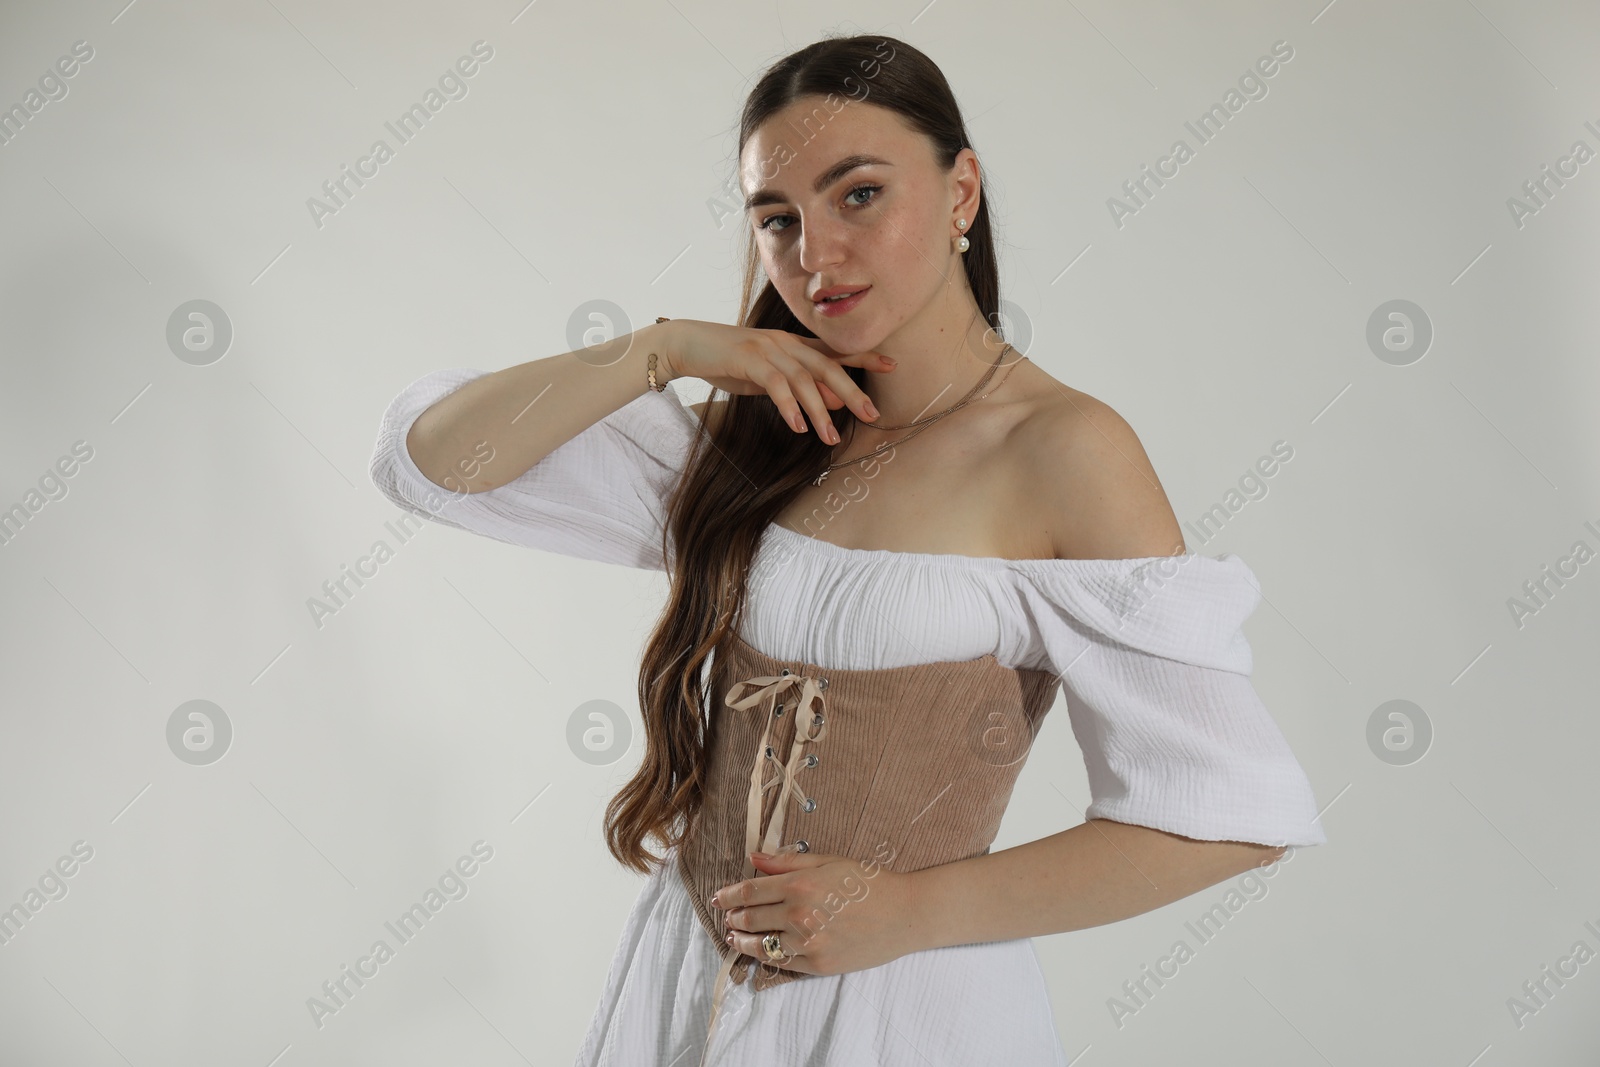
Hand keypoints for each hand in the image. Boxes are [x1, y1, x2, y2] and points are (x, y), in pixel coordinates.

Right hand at [652, 319, 895, 443]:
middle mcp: (785, 343)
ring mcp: (767, 349)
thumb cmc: (728, 362)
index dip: (863, 357)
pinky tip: (798, 427)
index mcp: (792, 345)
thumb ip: (798, 388)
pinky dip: (789, 406)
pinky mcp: (747, 358)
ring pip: (804, 379)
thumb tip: (833, 402)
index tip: (892, 364)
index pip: (834, 351)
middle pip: (827, 365)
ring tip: (831, 437)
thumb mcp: (768, 379)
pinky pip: (775, 384)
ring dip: (820, 410)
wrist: (687, 345)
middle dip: (853, 390)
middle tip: (872, 414)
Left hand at [711, 846, 918, 976]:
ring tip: (734, 935)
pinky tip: (759, 950)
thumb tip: (753, 858)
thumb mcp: (828, 861)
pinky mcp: (818, 965)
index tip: (718, 897)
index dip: (729, 895)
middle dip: (732, 916)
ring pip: (760, 945)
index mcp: (800, 884)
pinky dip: (764, 956)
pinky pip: (781, 963)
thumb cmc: (868, 882)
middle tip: (726, 915)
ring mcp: (808, 943)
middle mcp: (799, 915)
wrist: (904, 914)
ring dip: (741, 939)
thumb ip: (787, 861)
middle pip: (750, 919)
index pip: (750, 891)